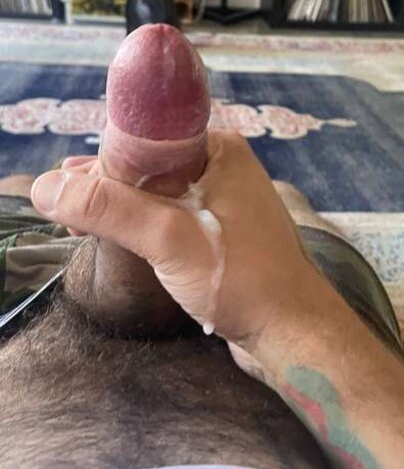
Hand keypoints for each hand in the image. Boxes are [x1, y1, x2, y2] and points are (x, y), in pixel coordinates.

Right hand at [31, 131, 319, 349]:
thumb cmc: (241, 278)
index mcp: (217, 149)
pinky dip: (145, 225)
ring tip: (84, 226)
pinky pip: (173, 215)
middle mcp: (222, 166)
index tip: (70, 185)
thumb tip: (45, 186)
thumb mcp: (169, 238)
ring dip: (123, 207)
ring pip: (159, 193)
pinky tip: (122, 238)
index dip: (104, 157)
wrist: (293, 332)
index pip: (146, 136)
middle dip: (107, 185)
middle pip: (148, 164)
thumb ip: (110, 209)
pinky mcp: (223, 230)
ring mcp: (225, 199)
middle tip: (69, 211)